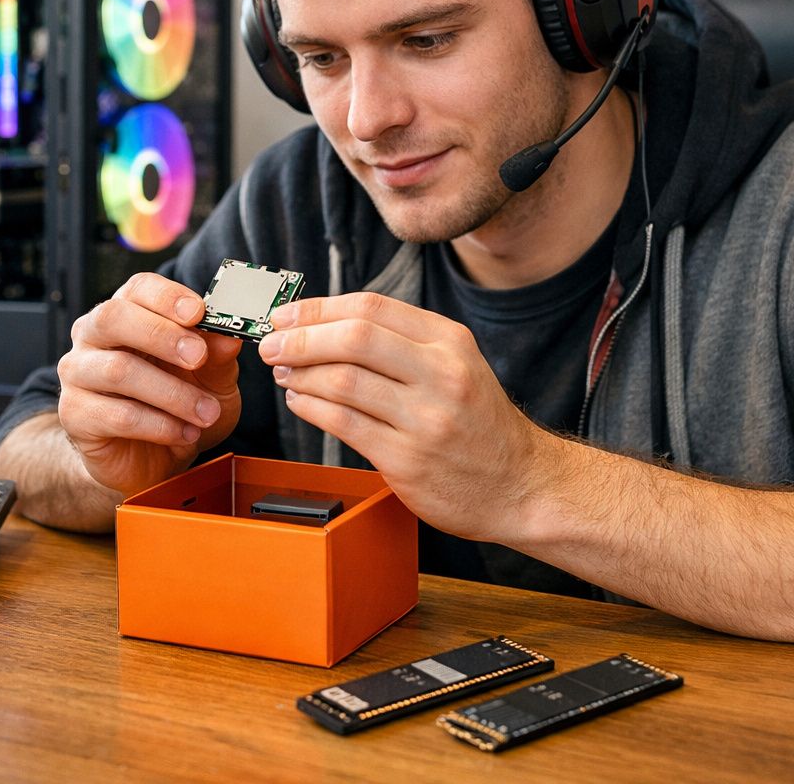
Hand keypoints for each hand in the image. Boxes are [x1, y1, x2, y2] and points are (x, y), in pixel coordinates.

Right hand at [57, 272, 242, 496]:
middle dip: (161, 335)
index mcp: (128, 312)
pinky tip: (185, 434)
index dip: (167, 296)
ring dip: (172, 393)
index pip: (138, 288)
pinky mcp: (75, 414)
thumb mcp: (212, 378)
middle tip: (198, 357)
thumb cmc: (179, 405)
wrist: (154, 458)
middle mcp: (93, 336)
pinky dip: (159, 425)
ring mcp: (78, 373)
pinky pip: (117, 415)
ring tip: (206, 413)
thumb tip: (230, 335)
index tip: (198, 313)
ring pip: (118, 370)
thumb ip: (218, 355)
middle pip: (113, 317)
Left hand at [257, 292, 542, 539]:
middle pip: (353, 338)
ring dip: (300, 374)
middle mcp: (441, 375)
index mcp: (450, 342)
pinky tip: (302, 401)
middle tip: (271, 343)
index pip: (371, 308)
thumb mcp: (458, 365)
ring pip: (343, 381)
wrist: (522, 485)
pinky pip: (343, 424)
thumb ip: (402, 343)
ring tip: (284, 373)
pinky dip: (311, 408)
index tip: (286, 313)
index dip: (319, 308)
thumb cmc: (480, 424)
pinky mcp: (407, 460)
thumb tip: (327, 323)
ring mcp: (425, 419)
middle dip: (300, 338)